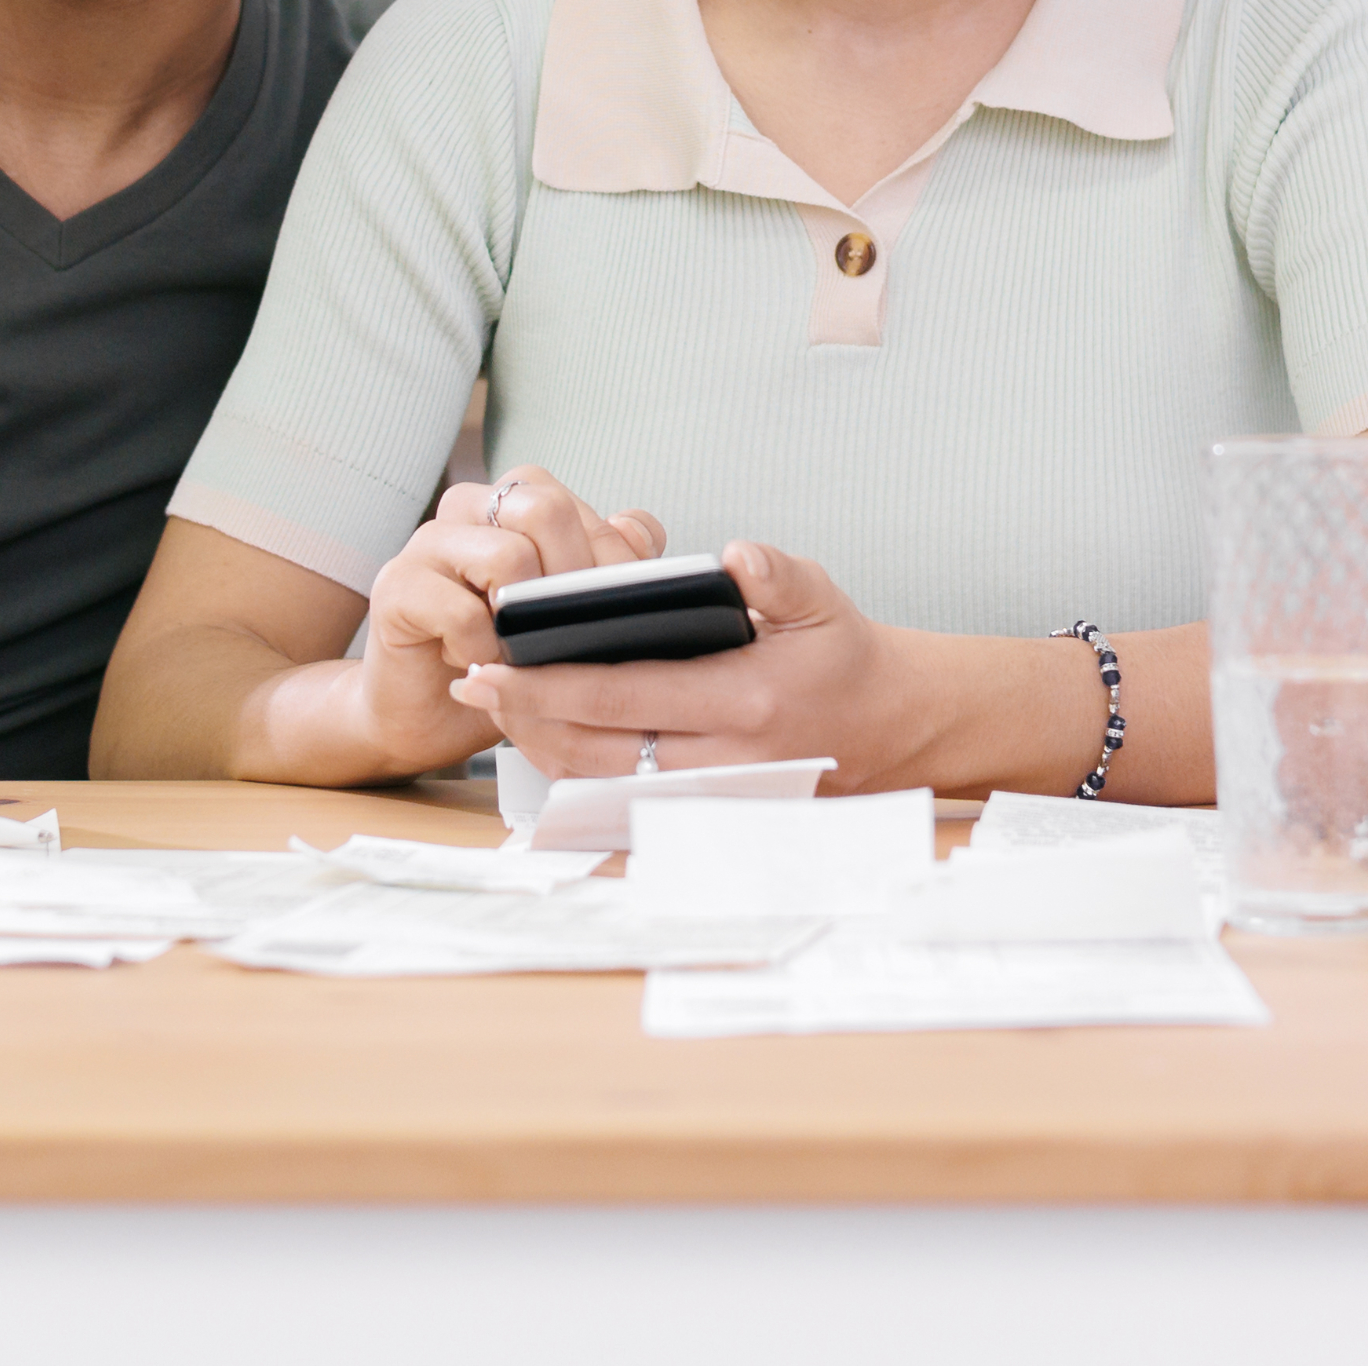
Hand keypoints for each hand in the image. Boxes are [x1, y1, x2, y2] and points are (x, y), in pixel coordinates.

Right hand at [352, 466, 664, 776]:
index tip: (620, 613)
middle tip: (575, 633)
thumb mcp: (567, 618)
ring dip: (529, 622)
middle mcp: (468, 508)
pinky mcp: (396, 587)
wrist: (428, 714)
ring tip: (522, 655)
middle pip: (545, 508)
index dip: (610, 560)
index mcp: (511, 503)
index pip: (577, 506)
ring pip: (509, 556)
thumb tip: (639, 532)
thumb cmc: (503, 659)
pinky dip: (485, 650)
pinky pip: (463, 611)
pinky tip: (479, 666)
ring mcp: (428, 542)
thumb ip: (607, 568)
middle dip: (576, 580)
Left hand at [445, 541, 942, 791]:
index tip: (493, 664)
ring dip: (543, 749)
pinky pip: (628, 803)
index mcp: (745, 700)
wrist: (893, 726)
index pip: (623, 694)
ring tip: (497, 707)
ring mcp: (715, 794)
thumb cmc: (843, 655)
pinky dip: (579, 777)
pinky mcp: (711, 811)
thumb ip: (777, 576)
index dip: (549, 683)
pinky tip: (546, 743)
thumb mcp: (821, 598)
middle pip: (596, 750)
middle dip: (526, 720)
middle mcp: (725, 758)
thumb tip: (736, 557)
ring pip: (604, 783)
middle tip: (474, 684)